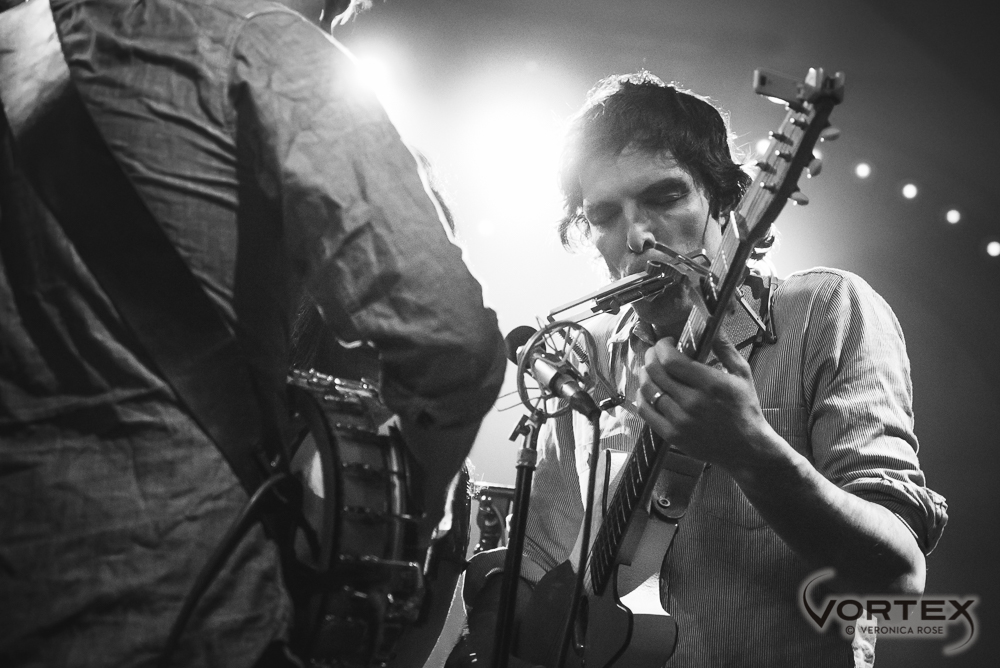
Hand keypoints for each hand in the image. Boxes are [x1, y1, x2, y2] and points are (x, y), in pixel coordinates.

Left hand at [636, 332, 780, 473]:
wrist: (747, 448)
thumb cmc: (745, 408)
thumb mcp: (742, 373)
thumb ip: (724, 347)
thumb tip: (710, 323)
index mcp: (711, 384)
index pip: (671, 360)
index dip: (662, 347)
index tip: (666, 343)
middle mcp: (693, 403)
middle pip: (655, 372)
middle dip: (650, 356)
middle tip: (655, 353)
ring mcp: (680, 421)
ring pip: (647, 390)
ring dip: (644, 375)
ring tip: (651, 370)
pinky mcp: (672, 436)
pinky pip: (645, 412)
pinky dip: (642, 397)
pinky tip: (649, 390)